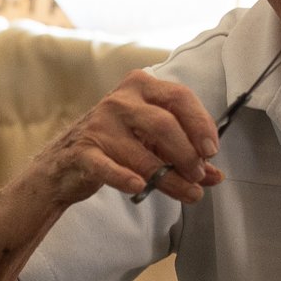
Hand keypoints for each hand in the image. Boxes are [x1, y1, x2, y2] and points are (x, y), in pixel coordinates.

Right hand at [31, 70, 225, 207]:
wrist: (64, 162)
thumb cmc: (116, 144)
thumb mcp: (152, 142)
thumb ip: (183, 153)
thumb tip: (215, 175)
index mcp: (141, 87)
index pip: (180, 97)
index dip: (201, 124)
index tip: (212, 151)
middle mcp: (119, 101)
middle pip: (164, 124)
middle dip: (187, 154)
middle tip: (199, 175)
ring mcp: (99, 125)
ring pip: (141, 153)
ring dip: (169, 178)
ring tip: (189, 193)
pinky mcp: (83, 151)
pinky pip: (107, 166)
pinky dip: (125, 178)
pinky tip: (139, 188)